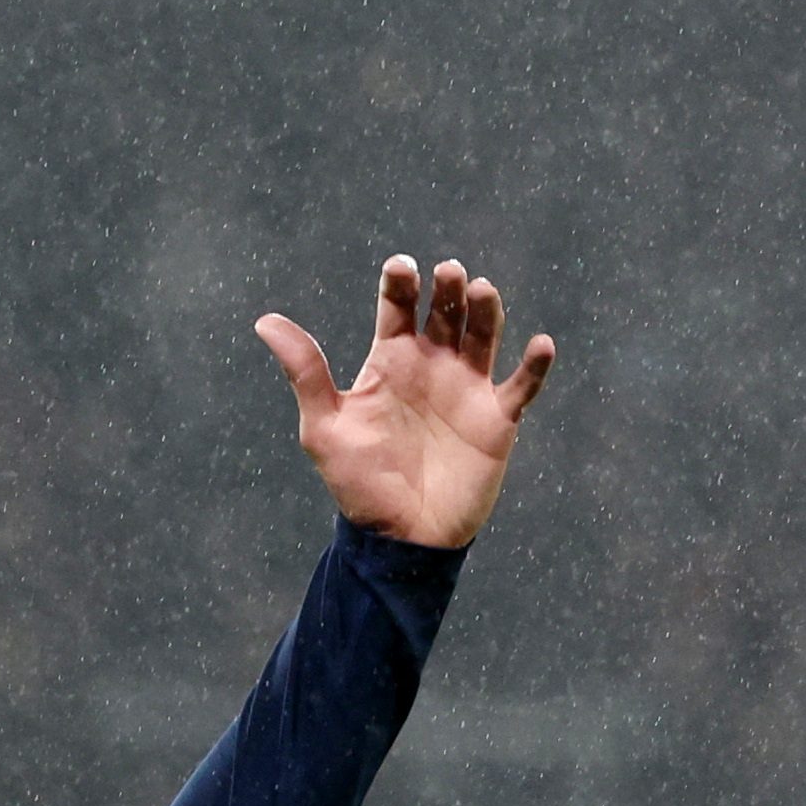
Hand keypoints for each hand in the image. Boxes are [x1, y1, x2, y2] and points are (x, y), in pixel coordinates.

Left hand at [257, 257, 556, 547]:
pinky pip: (523, 385)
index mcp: (390, 361)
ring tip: (481, 291)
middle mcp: (432, 365)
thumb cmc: (359, 484)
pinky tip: (540, 344)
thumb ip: (305, 373)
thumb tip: (265, 321)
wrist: (400, 537)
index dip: (401, 283)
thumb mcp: (326, 427)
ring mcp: (468, 389)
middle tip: (448, 273)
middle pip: (446, 310)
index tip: (401, 268)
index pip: (398, 307)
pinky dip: (535, 365)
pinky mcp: (498, 419)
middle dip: (449, 287)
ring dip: (487, 310)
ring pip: (485, 334)